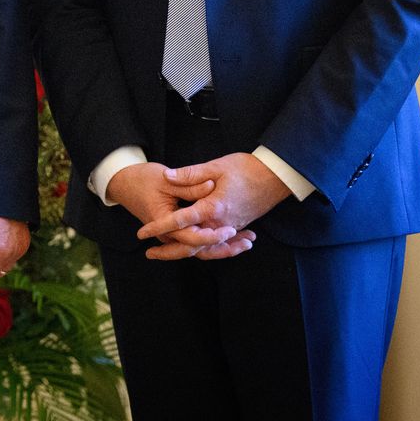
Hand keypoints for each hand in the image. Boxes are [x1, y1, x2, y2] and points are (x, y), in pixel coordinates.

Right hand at [105, 161, 254, 260]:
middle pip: (198, 249)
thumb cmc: (142, 178)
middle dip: (224, 248)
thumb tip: (211, 186)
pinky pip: (198, 242)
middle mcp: (168, 233)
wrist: (123, 182)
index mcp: (163, 220)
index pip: (190, 236)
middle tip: (247, 242)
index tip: (230, 229)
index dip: (211, 235)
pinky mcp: (178, 231)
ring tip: (248, 242)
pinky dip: (216, 242)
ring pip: (200, 249)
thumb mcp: (165, 178)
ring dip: (224, 248)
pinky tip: (237, 237)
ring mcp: (172, 234)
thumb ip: (189, 184)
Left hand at [134, 153, 291, 259]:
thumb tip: (168, 176)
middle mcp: (221, 223)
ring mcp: (231, 227)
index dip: (159, 227)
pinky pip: (219, 245)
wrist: (277, 176)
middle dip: (168, 251)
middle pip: (191, 245)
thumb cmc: (247, 169)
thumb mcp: (216, 166)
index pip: (179, 222)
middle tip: (149, 253)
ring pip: (205, 248)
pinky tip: (196, 248)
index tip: (142, 233)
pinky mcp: (238, 226)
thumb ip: (190, 174)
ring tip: (166, 254)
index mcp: (212, 208)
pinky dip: (205, 249)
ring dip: (186, 252)